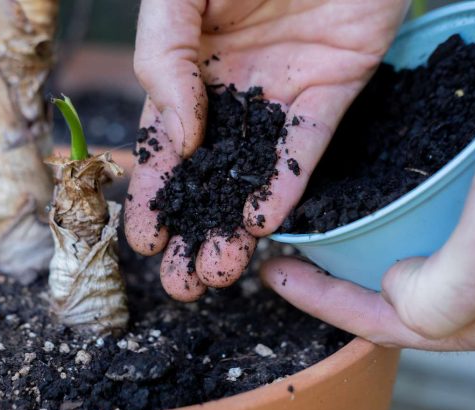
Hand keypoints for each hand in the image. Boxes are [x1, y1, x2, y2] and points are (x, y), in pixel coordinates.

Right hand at [125, 0, 408, 300]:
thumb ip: (163, 59)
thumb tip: (175, 142)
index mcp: (187, 64)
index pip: (163, 143)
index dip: (152, 194)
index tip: (141, 241)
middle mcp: (231, 87)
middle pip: (207, 173)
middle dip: (191, 229)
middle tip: (179, 285)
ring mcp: (281, 92)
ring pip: (253, 173)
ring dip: (233, 227)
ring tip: (214, 275)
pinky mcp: (332, 89)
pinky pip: (306, 147)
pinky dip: (285, 187)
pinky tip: (261, 228)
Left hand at [262, 97, 474, 352]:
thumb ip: (448, 292)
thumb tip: (397, 294)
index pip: (395, 326)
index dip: (325, 304)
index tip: (272, 274)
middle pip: (404, 299)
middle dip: (340, 280)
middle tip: (290, 252)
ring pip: (423, 259)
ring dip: (367, 247)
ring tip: (324, 225)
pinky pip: (445, 223)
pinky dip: (403, 215)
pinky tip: (382, 193)